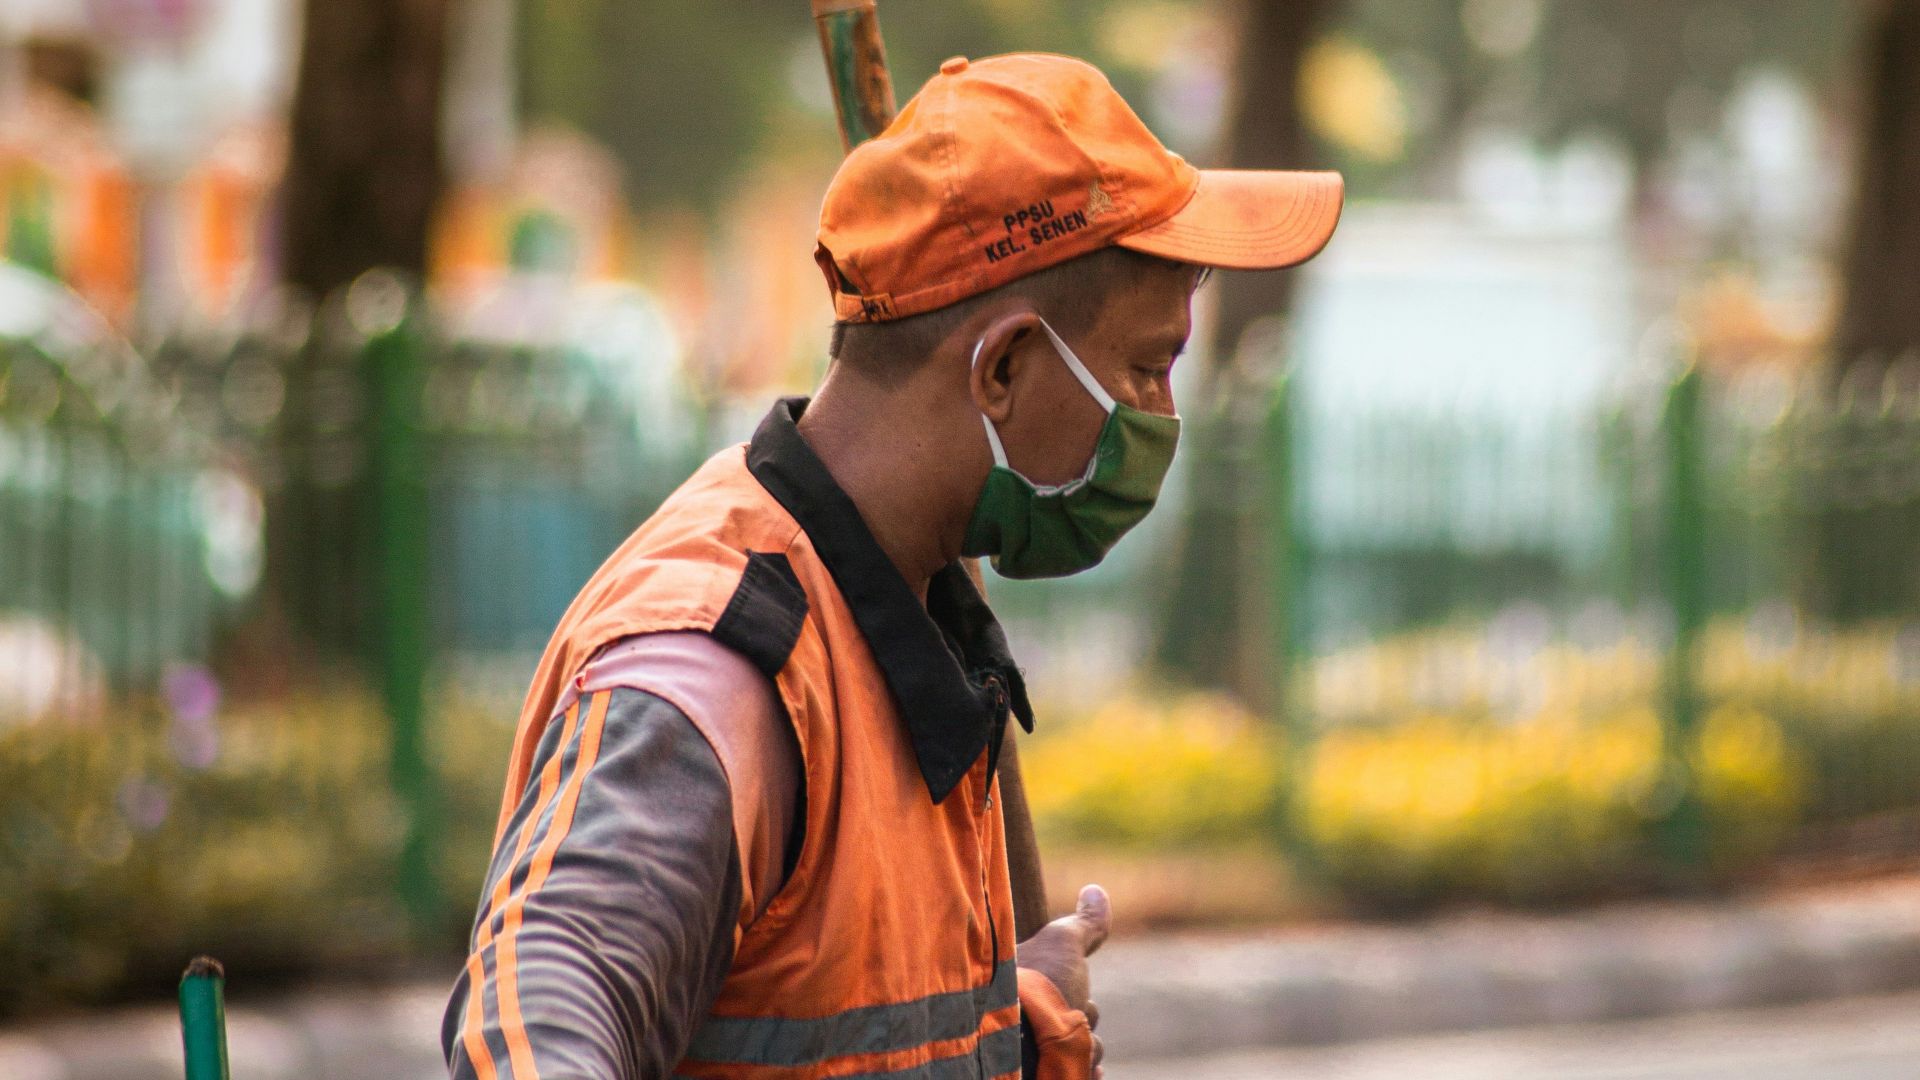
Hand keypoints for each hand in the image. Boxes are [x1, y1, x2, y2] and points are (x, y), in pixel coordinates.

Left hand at [1017, 883, 1109, 1078]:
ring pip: (1084, 1048)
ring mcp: (1030, 1050)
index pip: (1071, 989)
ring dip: (1085, 1048)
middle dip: (1082, 1019)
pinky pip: (1080, 1075)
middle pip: (1080, 1017)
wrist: (1015, 1040)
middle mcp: (1020, 1018)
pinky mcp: (1044, 1075)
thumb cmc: (1035, 987)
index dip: (1077, 988)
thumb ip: (1082, 923)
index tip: (1068, 989)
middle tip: (1065, 1016)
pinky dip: (1084, 1072)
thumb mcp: (1061, 944)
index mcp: (1021, 988)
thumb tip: (1095, 889)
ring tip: (1062, 1044)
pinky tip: (1083, 1069)